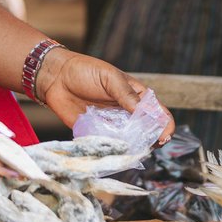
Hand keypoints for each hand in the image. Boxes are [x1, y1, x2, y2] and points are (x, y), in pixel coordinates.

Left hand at [35, 48, 174, 144]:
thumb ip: (127, 96)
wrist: (55, 78)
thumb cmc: (84, 71)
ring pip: (130, 142)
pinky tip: (113, 150)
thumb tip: (146, 113)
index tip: (164, 135)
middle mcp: (127, 113)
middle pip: (147, 131)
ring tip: (130, 148)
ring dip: (132, 147)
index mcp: (136, 96)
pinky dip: (114, 150)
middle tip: (148, 145)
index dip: (165, 125)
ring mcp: (113, 124)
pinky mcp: (97, 133)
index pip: (158, 112)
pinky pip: (110, 146)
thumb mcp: (110, 78)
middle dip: (151, 140)